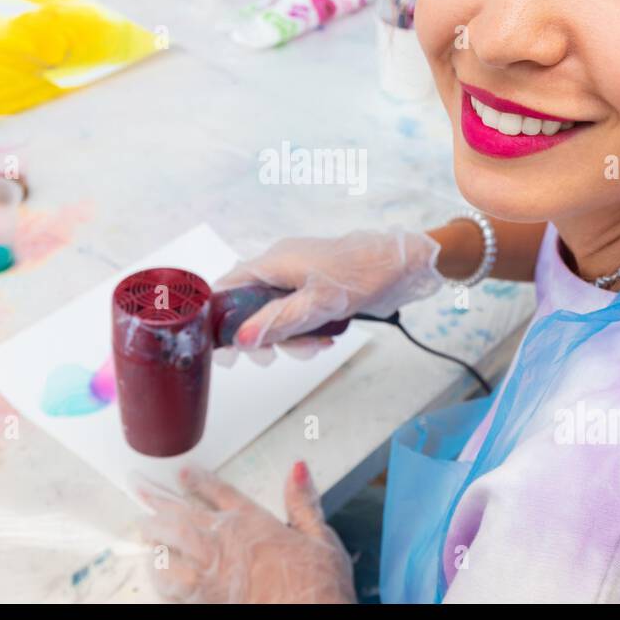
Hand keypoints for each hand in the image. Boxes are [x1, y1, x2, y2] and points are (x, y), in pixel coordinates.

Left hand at [136, 463, 355, 603]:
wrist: (312, 617)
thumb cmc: (319, 585)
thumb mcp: (321, 538)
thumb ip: (304, 503)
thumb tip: (298, 469)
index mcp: (253, 523)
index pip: (219, 493)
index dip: (198, 480)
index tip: (182, 473)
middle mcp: (227, 542)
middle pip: (181, 513)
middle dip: (156, 499)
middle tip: (137, 486)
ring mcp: (211, 571)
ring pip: (169, 544)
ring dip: (153, 534)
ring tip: (142, 526)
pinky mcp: (203, 598)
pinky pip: (169, 582)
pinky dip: (158, 573)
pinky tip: (152, 568)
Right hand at [213, 230, 442, 354]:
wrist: (400, 264)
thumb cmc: (360, 276)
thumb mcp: (317, 305)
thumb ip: (277, 323)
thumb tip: (241, 340)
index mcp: (273, 262)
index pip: (227, 287)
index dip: (218, 317)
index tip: (222, 347)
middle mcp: (279, 265)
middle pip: (249, 305)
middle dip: (261, 335)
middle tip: (271, 357)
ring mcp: (297, 275)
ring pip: (274, 313)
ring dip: (288, 336)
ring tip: (313, 347)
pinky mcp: (313, 285)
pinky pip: (296, 311)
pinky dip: (304, 329)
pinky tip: (324, 339)